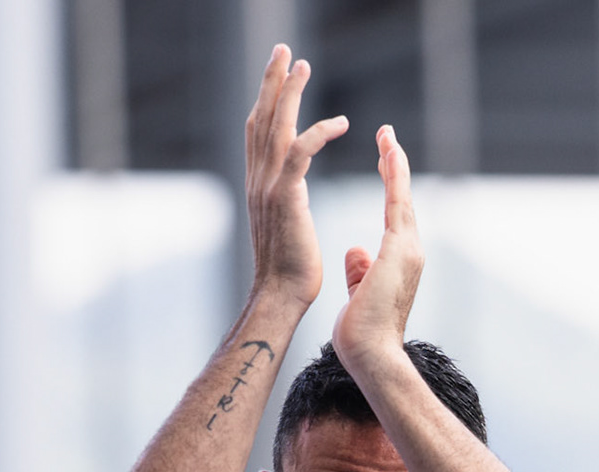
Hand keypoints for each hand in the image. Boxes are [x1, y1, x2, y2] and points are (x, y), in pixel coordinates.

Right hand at [245, 46, 347, 307]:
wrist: (280, 295)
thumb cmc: (289, 271)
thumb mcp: (284, 226)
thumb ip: (284, 202)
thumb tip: (289, 195)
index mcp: (259, 185)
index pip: (258, 131)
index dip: (266, 100)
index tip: (276, 74)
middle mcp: (258, 179)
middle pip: (261, 118)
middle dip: (272, 81)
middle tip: (283, 50)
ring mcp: (269, 187)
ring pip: (277, 127)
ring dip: (289, 93)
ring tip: (302, 64)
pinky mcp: (286, 197)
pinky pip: (300, 152)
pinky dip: (317, 132)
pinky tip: (340, 121)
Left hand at [331, 125, 424, 370]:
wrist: (371, 354)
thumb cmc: (362, 333)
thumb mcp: (359, 292)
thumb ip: (361, 268)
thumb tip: (355, 251)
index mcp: (399, 260)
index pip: (396, 213)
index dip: (390, 183)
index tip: (384, 159)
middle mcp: (410, 250)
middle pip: (404, 198)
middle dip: (395, 165)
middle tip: (388, 136)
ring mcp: (408, 249)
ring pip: (403, 196)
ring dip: (396, 163)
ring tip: (387, 136)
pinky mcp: (399, 250)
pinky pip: (398, 203)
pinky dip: (394, 176)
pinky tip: (388, 153)